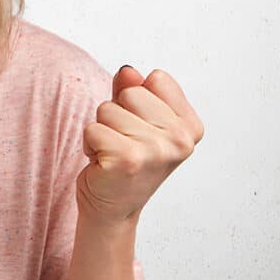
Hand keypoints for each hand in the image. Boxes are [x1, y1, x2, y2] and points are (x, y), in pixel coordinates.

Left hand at [77, 65, 204, 225]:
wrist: (112, 209)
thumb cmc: (125, 161)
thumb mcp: (135, 120)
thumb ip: (133, 91)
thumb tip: (128, 70)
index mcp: (190, 127)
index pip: (157, 78)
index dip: (138, 99)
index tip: (141, 128)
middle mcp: (179, 139)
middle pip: (131, 92)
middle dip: (117, 114)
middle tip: (123, 143)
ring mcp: (155, 150)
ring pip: (107, 109)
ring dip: (102, 130)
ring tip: (113, 153)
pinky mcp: (126, 159)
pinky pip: (92, 128)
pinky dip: (89, 144)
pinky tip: (103, 163)